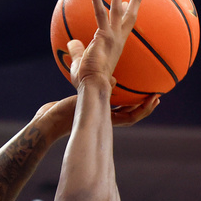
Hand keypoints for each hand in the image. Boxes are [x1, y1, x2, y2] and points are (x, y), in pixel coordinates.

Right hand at [34, 92, 159, 136]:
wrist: (45, 122)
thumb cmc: (61, 117)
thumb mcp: (79, 105)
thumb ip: (100, 92)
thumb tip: (115, 80)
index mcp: (104, 119)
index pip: (131, 117)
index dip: (144, 110)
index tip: (155, 99)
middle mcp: (102, 116)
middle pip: (129, 112)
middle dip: (142, 104)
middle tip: (155, 94)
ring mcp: (94, 113)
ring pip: (117, 104)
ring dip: (128, 97)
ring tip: (135, 85)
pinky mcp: (86, 107)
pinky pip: (103, 96)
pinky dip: (108, 88)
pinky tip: (108, 77)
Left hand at [66, 0, 146, 88]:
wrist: (93, 86)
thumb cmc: (87, 79)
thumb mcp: (81, 62)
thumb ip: (77, 50)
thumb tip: (71, 41)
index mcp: (115, 45)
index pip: (123, 26)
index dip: (125, 14)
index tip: (126, 4)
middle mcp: (118, 39)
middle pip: (129, 15)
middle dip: (135, 0)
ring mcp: (113, 36)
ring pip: (117, 9)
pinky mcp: (104, 35)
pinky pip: (99, 12)